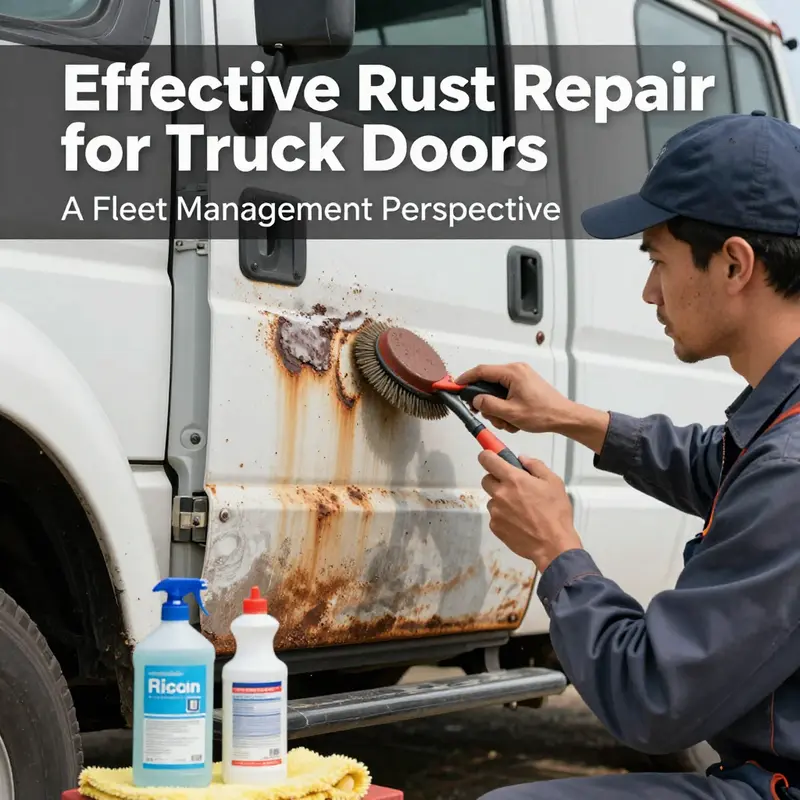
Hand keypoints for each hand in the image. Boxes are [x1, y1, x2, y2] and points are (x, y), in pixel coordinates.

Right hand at [455, 362, 571, 434]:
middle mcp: (516, 370)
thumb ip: (489, 405)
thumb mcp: (511, 413)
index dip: (466, 378)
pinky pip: (507, 393)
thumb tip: (476, 400)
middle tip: (487, 415)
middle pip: (489, 382)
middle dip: (486, 402)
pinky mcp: (525, 384)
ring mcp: (521, 377)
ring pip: (497, 391)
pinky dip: (506, 407)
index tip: (456, 386)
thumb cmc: (542, 414)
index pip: (481, 371)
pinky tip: (513, 419)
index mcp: (512, 372)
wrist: (564, 417)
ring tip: (507, 421)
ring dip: (497, 408)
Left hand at [479, 450, 582, 573]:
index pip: (487, 459)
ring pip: (492, 499)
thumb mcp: (553, 482)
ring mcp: (495, 511)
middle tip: (513, 487)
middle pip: (486, 479)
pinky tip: (519, 522)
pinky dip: (504, 516)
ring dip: (501, 500)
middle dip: (497, 480)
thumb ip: (535, 466)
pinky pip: (495, 516)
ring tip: (521, 510)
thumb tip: (521, 458)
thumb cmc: (556, 511)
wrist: (553, 545)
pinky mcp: (494, 527)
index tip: (492, 458)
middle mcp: (500, 493)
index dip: (488, 456)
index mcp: (513, 479)